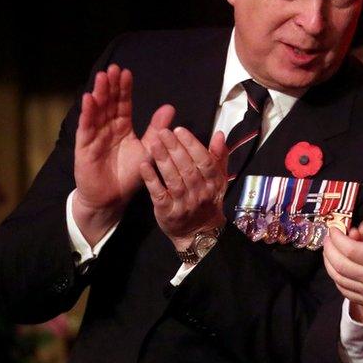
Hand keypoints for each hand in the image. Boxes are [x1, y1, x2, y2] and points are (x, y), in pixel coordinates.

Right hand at [73, 64, 174, 244]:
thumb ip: (156, 129)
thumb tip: (170, 107)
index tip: (126, 73)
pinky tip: (88, 99)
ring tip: (101, 78)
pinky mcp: (85, 148)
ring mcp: (94, 136)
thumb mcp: (148, 149)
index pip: (123, 103)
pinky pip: (86, 128)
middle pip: (108, 103)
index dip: (124, 89)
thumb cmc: (129, 174)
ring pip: (96, 111)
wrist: (113, 198)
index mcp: (122, 127)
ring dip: (98, 94)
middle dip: (110, 86)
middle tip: (112, 68)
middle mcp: (107, 128)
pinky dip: (87, 114)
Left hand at [139, 127, 227, 250]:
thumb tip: (219, 134)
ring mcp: (184, 204)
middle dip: (175, 148)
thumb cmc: (207, 200)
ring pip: (174, 180)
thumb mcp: (218, 178)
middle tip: (163, 132)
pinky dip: (151, 180)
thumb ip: (218, 156)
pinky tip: (144, 166)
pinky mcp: (168, 212)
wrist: (199, 232)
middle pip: (188, 168)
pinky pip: (159, 194)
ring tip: (154, 143)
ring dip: (163, 160)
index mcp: (214, 182)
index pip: (204, 161)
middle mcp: (200, 193)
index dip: (192, 144)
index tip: (180, 130)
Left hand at [323, 194, 362, 313]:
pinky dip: (337, 280)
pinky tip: (336, 269)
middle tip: (327, 238)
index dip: (338, 238)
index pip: (351, 250)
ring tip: (328, 251)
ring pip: (340, 280)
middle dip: (329, 250)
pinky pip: (346, 292)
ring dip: (329, 264)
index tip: (333, 229)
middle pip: (341, 265)